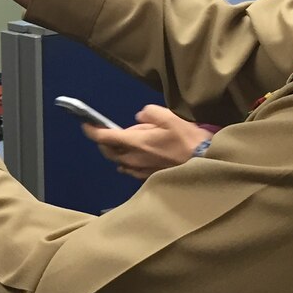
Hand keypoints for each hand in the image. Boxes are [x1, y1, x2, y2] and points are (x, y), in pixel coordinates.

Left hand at [82, 105, 211, 179]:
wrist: (207, 164)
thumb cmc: (188, 140)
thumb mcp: (169, 117)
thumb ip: (149, 113)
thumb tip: (138, 118)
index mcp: (136, 143)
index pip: (105, 138)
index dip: (92, 131)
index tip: (86, 124)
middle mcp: (134, 159)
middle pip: (109, 151)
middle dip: (105, 141)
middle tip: (109, 131)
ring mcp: (141, 171)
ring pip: (120, 162)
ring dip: (118, 152)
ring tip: (129, 142)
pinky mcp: (149, 178)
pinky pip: (131, 170)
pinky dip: (128, 161)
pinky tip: (137, 155)